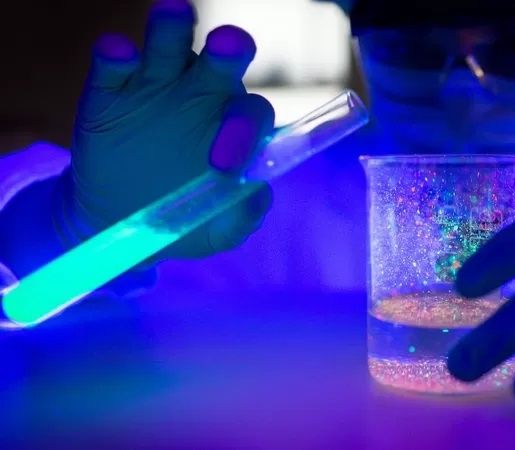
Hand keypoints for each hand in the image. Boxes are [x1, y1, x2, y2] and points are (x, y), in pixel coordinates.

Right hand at [57, 0, 273, 258]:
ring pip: (170, 42)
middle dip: (229, 49)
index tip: (224, 164)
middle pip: (224, 59)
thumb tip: (257, 194)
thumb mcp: (216, 231)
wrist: (116, 223)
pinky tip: (119, 55)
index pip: (252, 112)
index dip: (246, 129)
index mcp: (233, 126)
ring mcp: (155, 85)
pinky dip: (116, 53)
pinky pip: (113, 61)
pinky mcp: (109, 89)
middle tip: (228, 48)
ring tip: (174, 16)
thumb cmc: (182, 218)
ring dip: (172, 28)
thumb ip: (242, 216)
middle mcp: (201, 94)